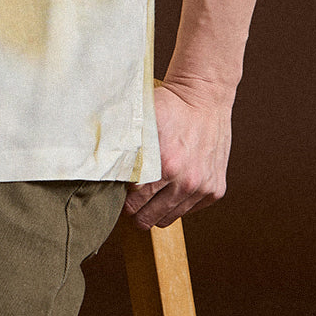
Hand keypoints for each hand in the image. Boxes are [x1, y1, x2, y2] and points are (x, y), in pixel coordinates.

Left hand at [123, 80, 231, 228]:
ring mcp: (203, 188)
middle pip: (148, 218)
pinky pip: (188, 210)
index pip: (133, 202)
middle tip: (131, 198)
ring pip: (167, 218)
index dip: (123, 199)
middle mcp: (186, 181)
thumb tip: (100, 162)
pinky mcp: (215, 190)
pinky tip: (172, 184)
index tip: (120, 191)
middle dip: (135, 210)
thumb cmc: (171, 106)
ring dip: (155, 210)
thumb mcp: (142, 119)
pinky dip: (178, 202)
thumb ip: (123, 142)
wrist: (205, 97)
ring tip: (149, 194)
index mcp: (166, 166)